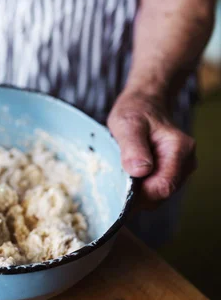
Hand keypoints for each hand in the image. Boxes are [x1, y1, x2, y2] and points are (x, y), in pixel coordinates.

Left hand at [107, 91, 196, 207]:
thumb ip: (133, 147)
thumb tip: (139, 171)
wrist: (143, 104)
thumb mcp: (127, 124)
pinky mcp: (169, 173)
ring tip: (120, 173)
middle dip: (137, 194)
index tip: (118, 192)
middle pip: (161, 194)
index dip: (141, 195)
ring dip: (137, 191)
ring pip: (157, 195)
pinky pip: (153, 189)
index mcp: (179, 149)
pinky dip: (138, 188)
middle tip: (114, 181)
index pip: (163, 186)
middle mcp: (185, 162)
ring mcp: (179, 170)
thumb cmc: (135, 110)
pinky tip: (127, 176)